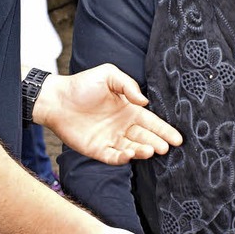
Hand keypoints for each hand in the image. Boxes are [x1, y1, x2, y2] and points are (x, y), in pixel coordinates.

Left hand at [36, 64, 182, 164]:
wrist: (56, 99)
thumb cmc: (82, 85)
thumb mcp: (109, 75)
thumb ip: (128, 85)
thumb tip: (145, 101)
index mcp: (128, 110)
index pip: (151, 122)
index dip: (165, 130)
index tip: (178, 139)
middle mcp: (122, 126)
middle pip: (145, 137)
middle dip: (157, 142)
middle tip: (167, 147)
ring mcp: (110, 139)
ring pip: (132, 149)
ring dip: (142, 151)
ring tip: (151, 151)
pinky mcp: (97, 150)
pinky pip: (113, 157)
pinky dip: (122, 158)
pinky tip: (129, 155)